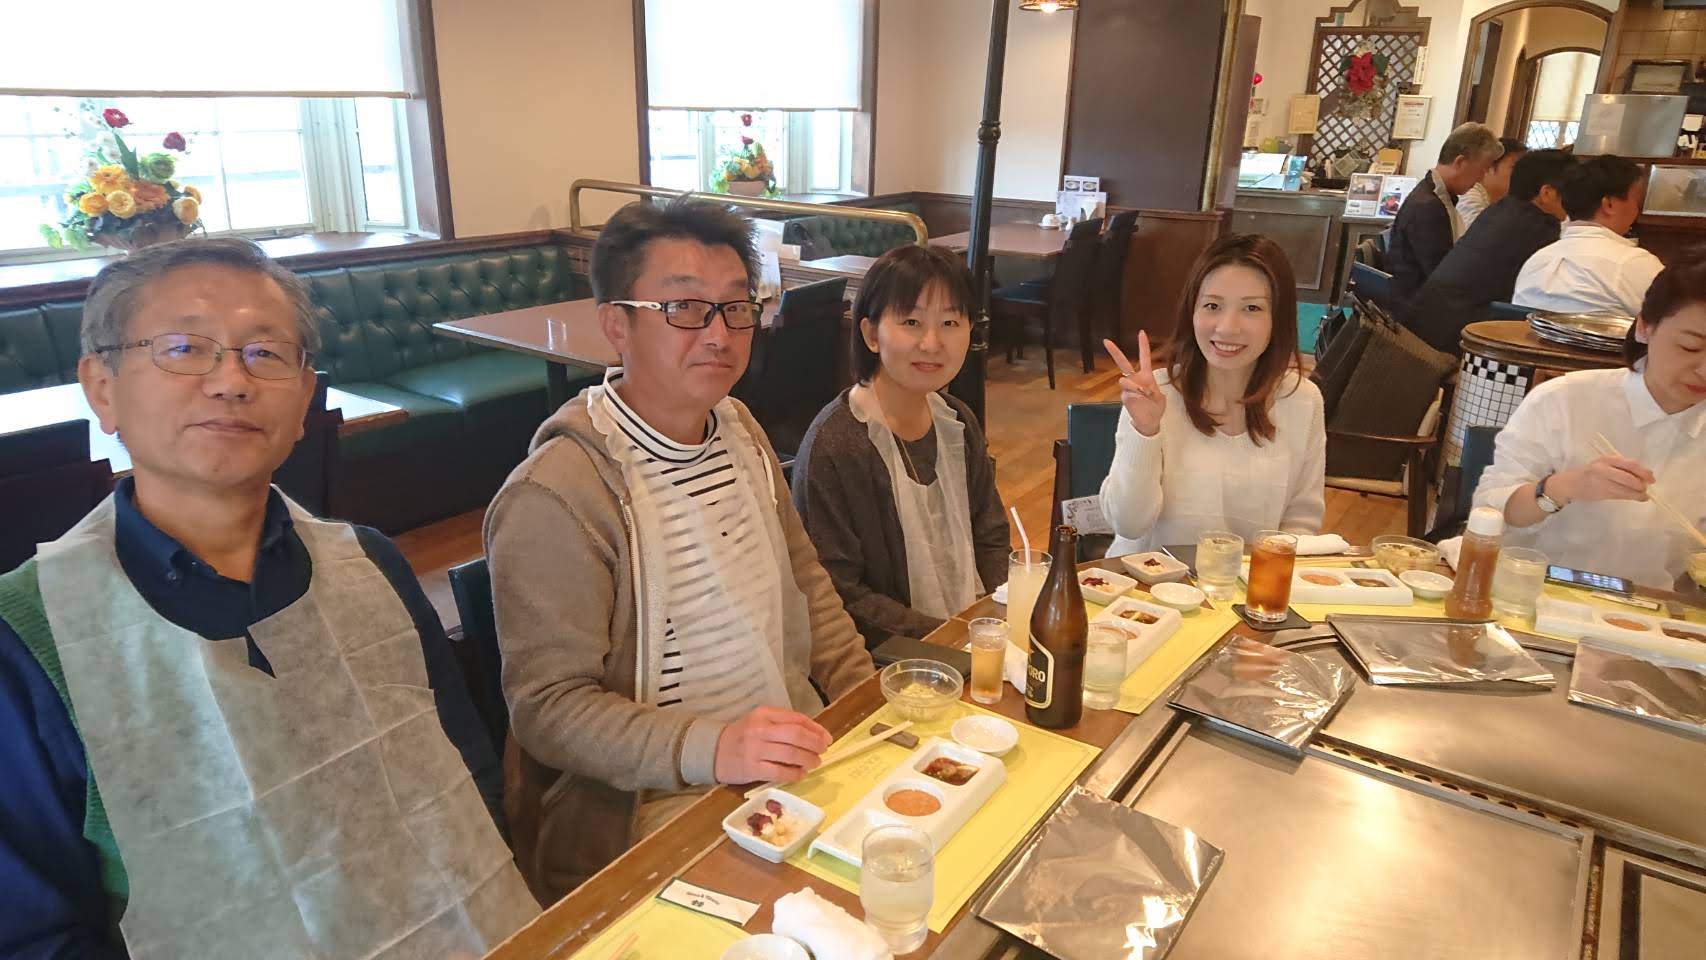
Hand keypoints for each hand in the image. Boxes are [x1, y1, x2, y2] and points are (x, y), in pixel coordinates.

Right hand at [713, 705, 831, 784]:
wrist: (712, 751)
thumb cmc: (742, 736)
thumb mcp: (760, 721)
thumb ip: (784, 724)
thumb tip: (814, 734)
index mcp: (764, 714)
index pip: (797, 719)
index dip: (816, 729)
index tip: (826, 737)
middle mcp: (760, 729)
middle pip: (796, 735)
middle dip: (815, 744)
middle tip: (823, 750)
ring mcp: (755, 749)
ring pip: (790, 754)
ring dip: (808, 759)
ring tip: (815, 762)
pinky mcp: (752, 768)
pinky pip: (779, 771)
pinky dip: (794, 774)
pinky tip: (801, 774)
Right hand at [1104, 333, 1164, 436]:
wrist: (1149, 422)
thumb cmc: (1156, 408)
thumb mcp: (1161, 399)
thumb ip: (1153, 392)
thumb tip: (1143, 389)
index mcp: (1146, 376)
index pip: (1144, 357)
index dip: (1143, 345)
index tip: (1141, 332)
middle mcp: (1135, 379)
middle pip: (1123, 363)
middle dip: (1114, 352)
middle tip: (1106, 341)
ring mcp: (1128, 388)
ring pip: (1125, 380)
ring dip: (1134, 385)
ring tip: (1144, 394)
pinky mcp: (1124, 397)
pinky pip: (1127, 392)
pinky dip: (1135, 395)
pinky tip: (1141, 401)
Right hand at [1550, 456, 1654, 504]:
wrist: (1571, 483)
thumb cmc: (1592, 473)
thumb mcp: (1606, 465)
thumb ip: (1622, 468)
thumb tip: (1645, 477)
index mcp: (1607, 459)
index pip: (1630, 464)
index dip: (1643, 472)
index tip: (1652, 479)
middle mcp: (1603, 469)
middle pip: (1628, 478)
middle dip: (1640, 485)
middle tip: (1646, 488)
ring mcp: (1600, 482)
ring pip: (1624, 489)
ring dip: (1637, 494)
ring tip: (1643, 496)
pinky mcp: (1600, 493)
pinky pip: (1619, 496)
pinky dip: (1631, 498)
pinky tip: (1637, 498)